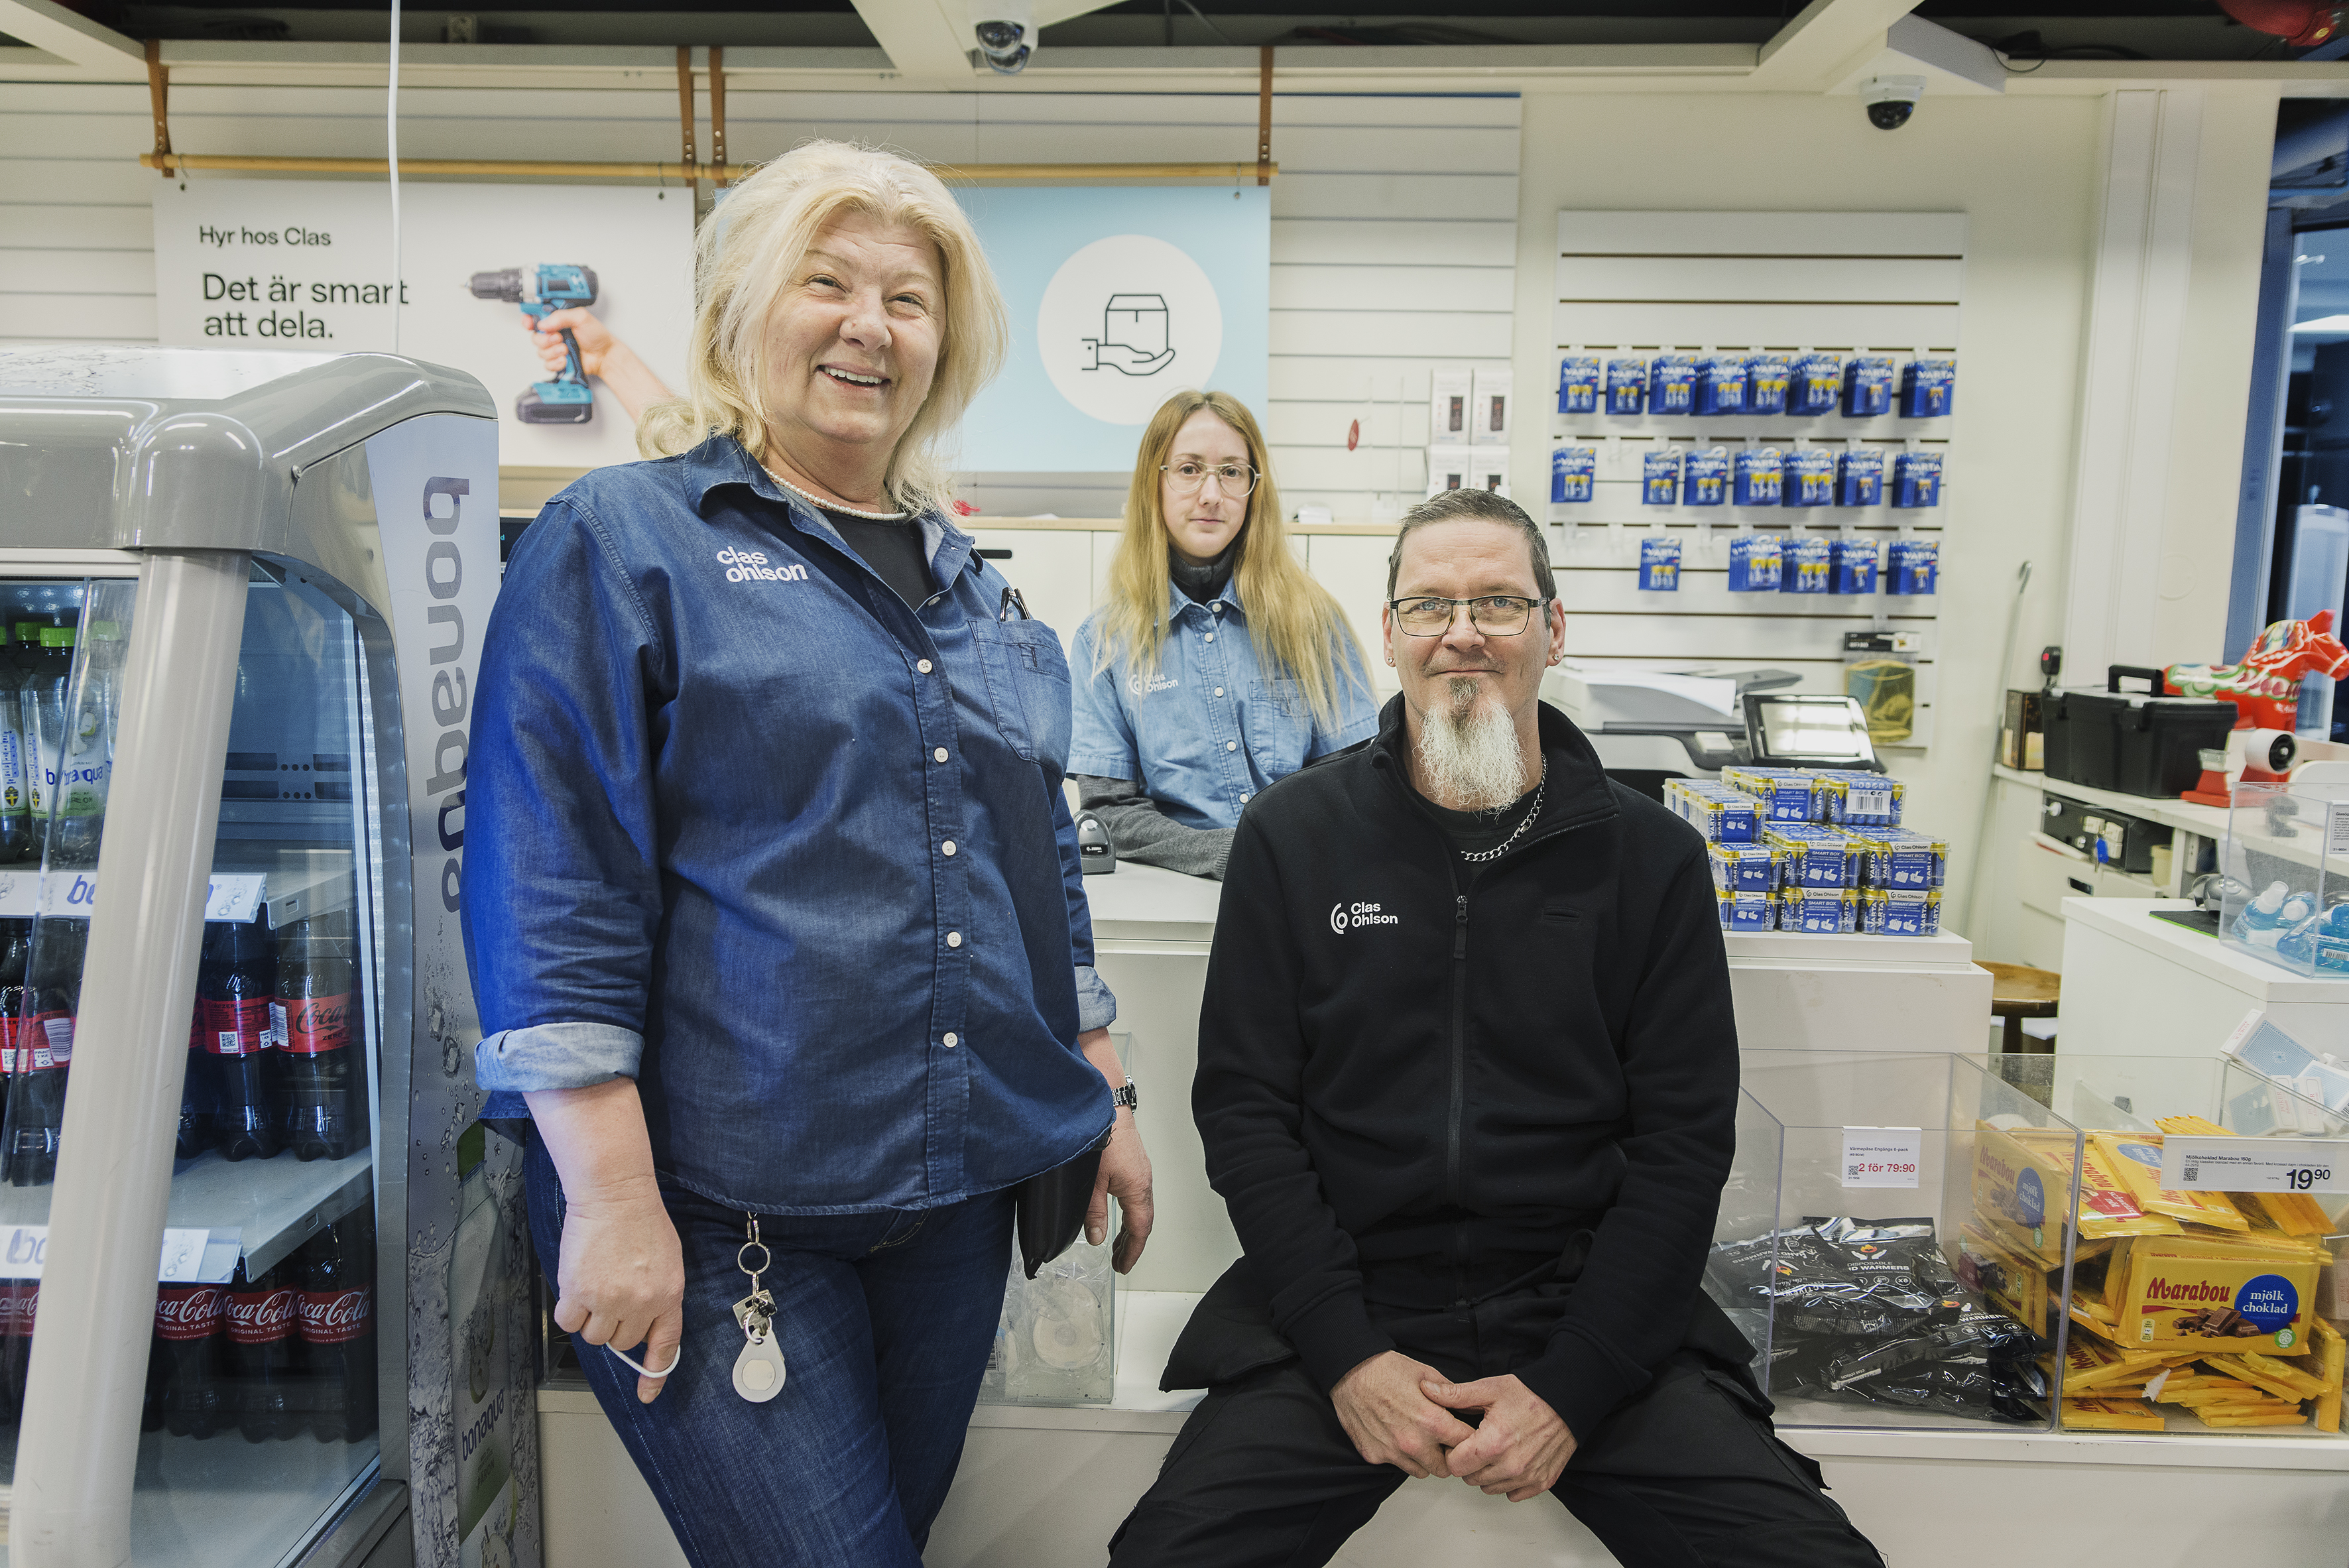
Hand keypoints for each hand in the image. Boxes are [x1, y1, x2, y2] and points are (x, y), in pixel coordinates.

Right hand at [529, 306, 617, 377]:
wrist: (605, 355)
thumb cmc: (596, 335)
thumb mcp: (580, 317)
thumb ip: (561, 316)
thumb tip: (543, 323)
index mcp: (557, 320)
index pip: (534, 318)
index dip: (528, 321)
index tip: (529, 323)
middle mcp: (553, 334)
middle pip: (535, 337)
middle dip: (545, 339)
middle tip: (559, 338)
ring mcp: (555, 349)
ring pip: (540, 352)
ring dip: (553, 351)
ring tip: (566, 349)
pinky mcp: (558, 362)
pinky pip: (547, 365)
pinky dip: (555, 363)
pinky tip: (565, 360)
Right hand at [552, 1179, 685, 1403]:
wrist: (615, 1195)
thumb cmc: (641, 1221)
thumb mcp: (667, 1261)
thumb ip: (658, 1296)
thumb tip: (641, 1324)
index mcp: (670, 1294)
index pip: (665, 1345)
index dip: (655, 1374)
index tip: (648, 1394)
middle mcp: (643, 1302)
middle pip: (623, 1341)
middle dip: (615, 1325)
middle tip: (611, 1296)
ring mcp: (610, 1300)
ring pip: (595, 1336)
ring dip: (591, 1318)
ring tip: (594, 1285)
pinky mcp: (580, 1292)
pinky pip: (569, 1323)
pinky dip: (569, 1310)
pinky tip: (575, 1286)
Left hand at [1080, 1026, 1153, 1272]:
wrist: (1105, 1103)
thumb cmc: (1100, 1135)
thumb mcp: (1091, 1182)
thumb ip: (1092, 1212)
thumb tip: (1096, 1237)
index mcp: (1137, 1189)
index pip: (1140, 1229)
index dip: (1132, 1251)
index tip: (1123, 1266)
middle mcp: (1144, 1180)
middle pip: (1143, 1220)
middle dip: (1132, 1243)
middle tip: (1121, 1260)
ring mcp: (1140, 1170)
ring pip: (1140, 1207)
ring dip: (1131, 1227)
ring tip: (1119, 1243)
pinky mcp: (1134, 1161)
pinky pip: (1136, 1194)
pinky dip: (1129, 1210)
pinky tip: (1117, 1212)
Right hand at [1331, 1351, 1476, 1478]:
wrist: (1349, 1371)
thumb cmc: (1386, 1369)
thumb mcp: (1426, 1372)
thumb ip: (1450, 1393)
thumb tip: (1465, 1405)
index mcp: (1432, 1422)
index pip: (1465, 1445)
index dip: (1466, 1439)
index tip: (1461, 1434)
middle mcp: (1414, 1443)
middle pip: (1445, 1468)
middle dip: (1446, 1456)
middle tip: (1440, 1441)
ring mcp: (1392, 1452)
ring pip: (1421, 1471)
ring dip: (1423, 1459)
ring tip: (1417, 1438)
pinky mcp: (1374, 1456)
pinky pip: (1395, 1464)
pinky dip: (1399, 1455)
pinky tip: (1394, 1435)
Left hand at [1422, 1373, 1576, 1500]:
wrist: (1568, 1401)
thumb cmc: (1530, 1394)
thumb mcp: (1489, 1388)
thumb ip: (1455, 1394)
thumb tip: (1427, 1389)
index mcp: (1492, 1443)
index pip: (1454, 1466)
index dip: (1453, 1452)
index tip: (1461, 1441)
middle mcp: (1510, 1465)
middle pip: (1470, 1479)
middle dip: (1468, 1462)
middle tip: (1478, 1443)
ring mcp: (1527, 1477)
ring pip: (1490, 1488)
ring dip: (1487, 1474)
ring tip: (1495, 1450)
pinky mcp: (1542, 1483)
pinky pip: (1513, 1494)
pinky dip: (1508, 1481)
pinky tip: (1511, 1460)